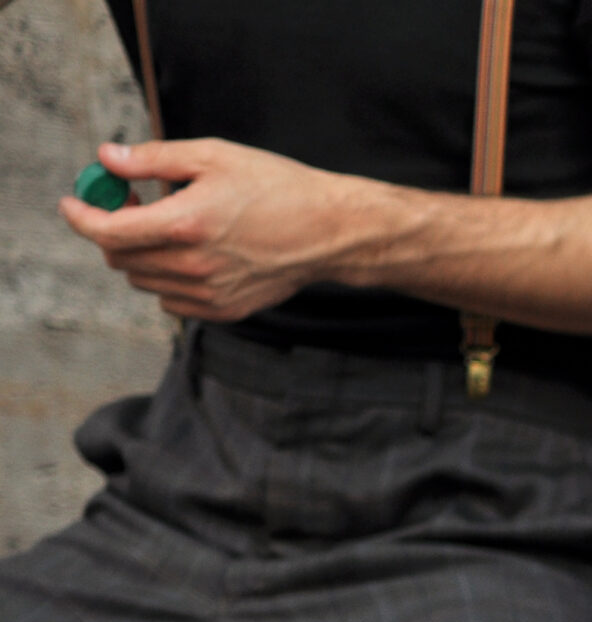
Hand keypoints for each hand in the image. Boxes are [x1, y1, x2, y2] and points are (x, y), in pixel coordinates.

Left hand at [57, 139, 367, 320]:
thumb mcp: (213, 156)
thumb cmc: (277, 187)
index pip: (108, 232)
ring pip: (143, 281)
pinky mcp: (225, 309)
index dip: (81, 216)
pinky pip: (171, 301)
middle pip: (120, 259)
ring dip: (141, 254)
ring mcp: (210, 293)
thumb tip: (107, 158)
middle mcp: (194, 265)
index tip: (74, 204)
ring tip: (168, 228)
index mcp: (187, 223)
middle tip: (132, 204)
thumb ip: (153, 159)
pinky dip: (166, 279)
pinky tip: (191, 255)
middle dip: (111, 230)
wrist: (330, 231)